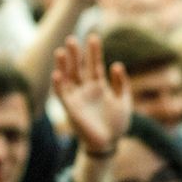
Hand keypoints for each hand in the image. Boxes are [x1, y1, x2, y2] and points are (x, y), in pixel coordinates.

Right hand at [51, 34, 129, 155]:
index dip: (94, 52)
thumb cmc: (118, 124)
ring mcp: (77, 98)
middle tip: (72, 38)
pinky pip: (62, 94)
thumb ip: (121, 84)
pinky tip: (57, 73)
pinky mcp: (71, 108)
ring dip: (64, 65)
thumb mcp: (124, 101)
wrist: (110, 143)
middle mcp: (86, 89)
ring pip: (68, 78)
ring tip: (61, 51)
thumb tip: (116, 65)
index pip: (94, 65)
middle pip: (78, 68)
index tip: (93, 37)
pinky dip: (59, 84)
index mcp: (99, 86)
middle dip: (76, 54)